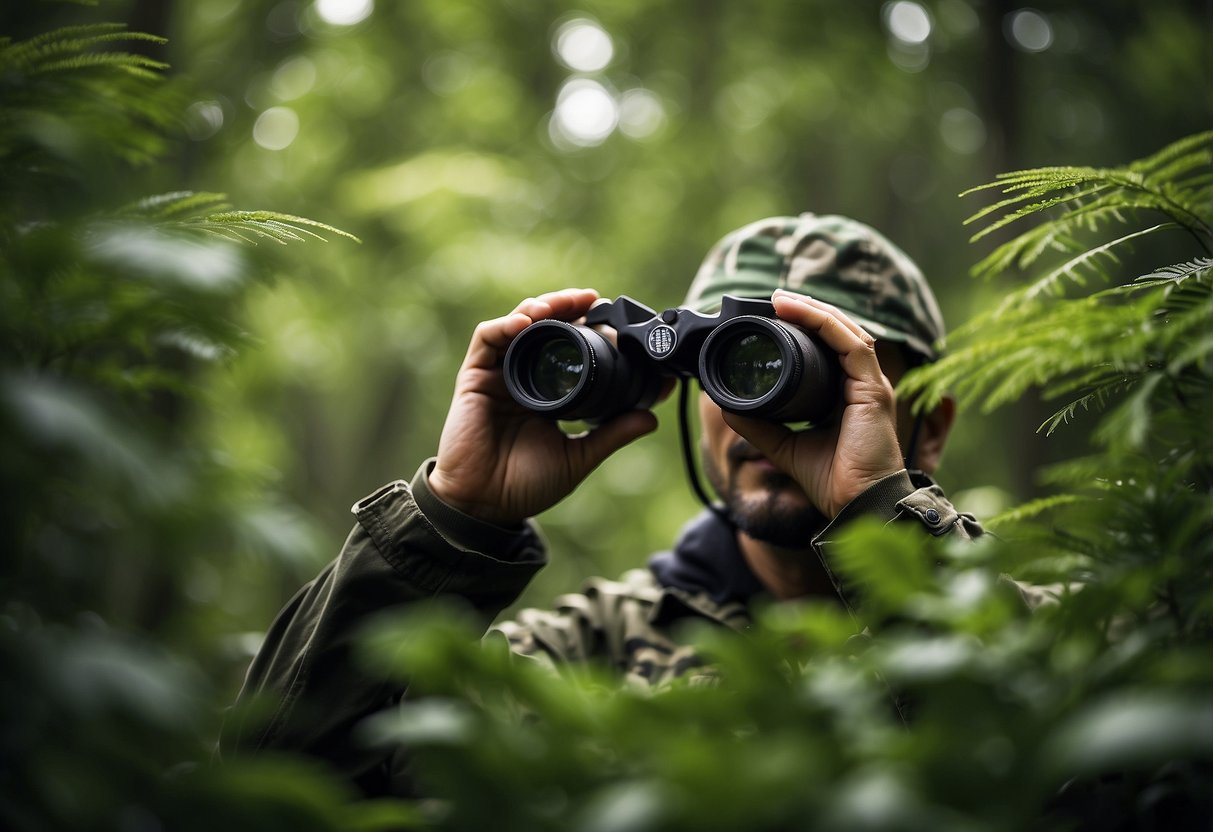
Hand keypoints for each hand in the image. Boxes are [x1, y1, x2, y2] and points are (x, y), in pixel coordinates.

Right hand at [428, 289, 658, 526]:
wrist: (486, 505)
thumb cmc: (527, 485)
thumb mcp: (579, 456)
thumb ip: (612, 434)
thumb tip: (652, 416)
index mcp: (547, 393)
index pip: (568, 348)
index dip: (586, 328)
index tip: (614, 320)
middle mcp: (522, 377)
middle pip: (544, 327)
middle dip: (566, 306)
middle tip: (591, 298)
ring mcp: (497, 375)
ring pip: (517, 324)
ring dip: (539, 307)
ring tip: (562, 304)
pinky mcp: (474, 377)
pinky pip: (487, 338)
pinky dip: (506, 324)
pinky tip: (526, 323)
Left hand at [720, 289, 904, 518]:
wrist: (856, 505)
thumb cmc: (832, 480)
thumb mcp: (784, 444)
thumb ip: (759, 424)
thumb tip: (726, 405)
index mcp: (847, 394)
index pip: (830, 347)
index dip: (805, 327)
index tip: (774, 316)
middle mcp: (862, 384)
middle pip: (837, 332)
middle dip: (807, 311)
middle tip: (774, 299)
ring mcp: (871, 384)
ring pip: (844, 330)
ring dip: (813, 309)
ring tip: (782, 299)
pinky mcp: (873, 389)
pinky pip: (850, 344)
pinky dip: (824, 323)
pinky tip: (800, 312)